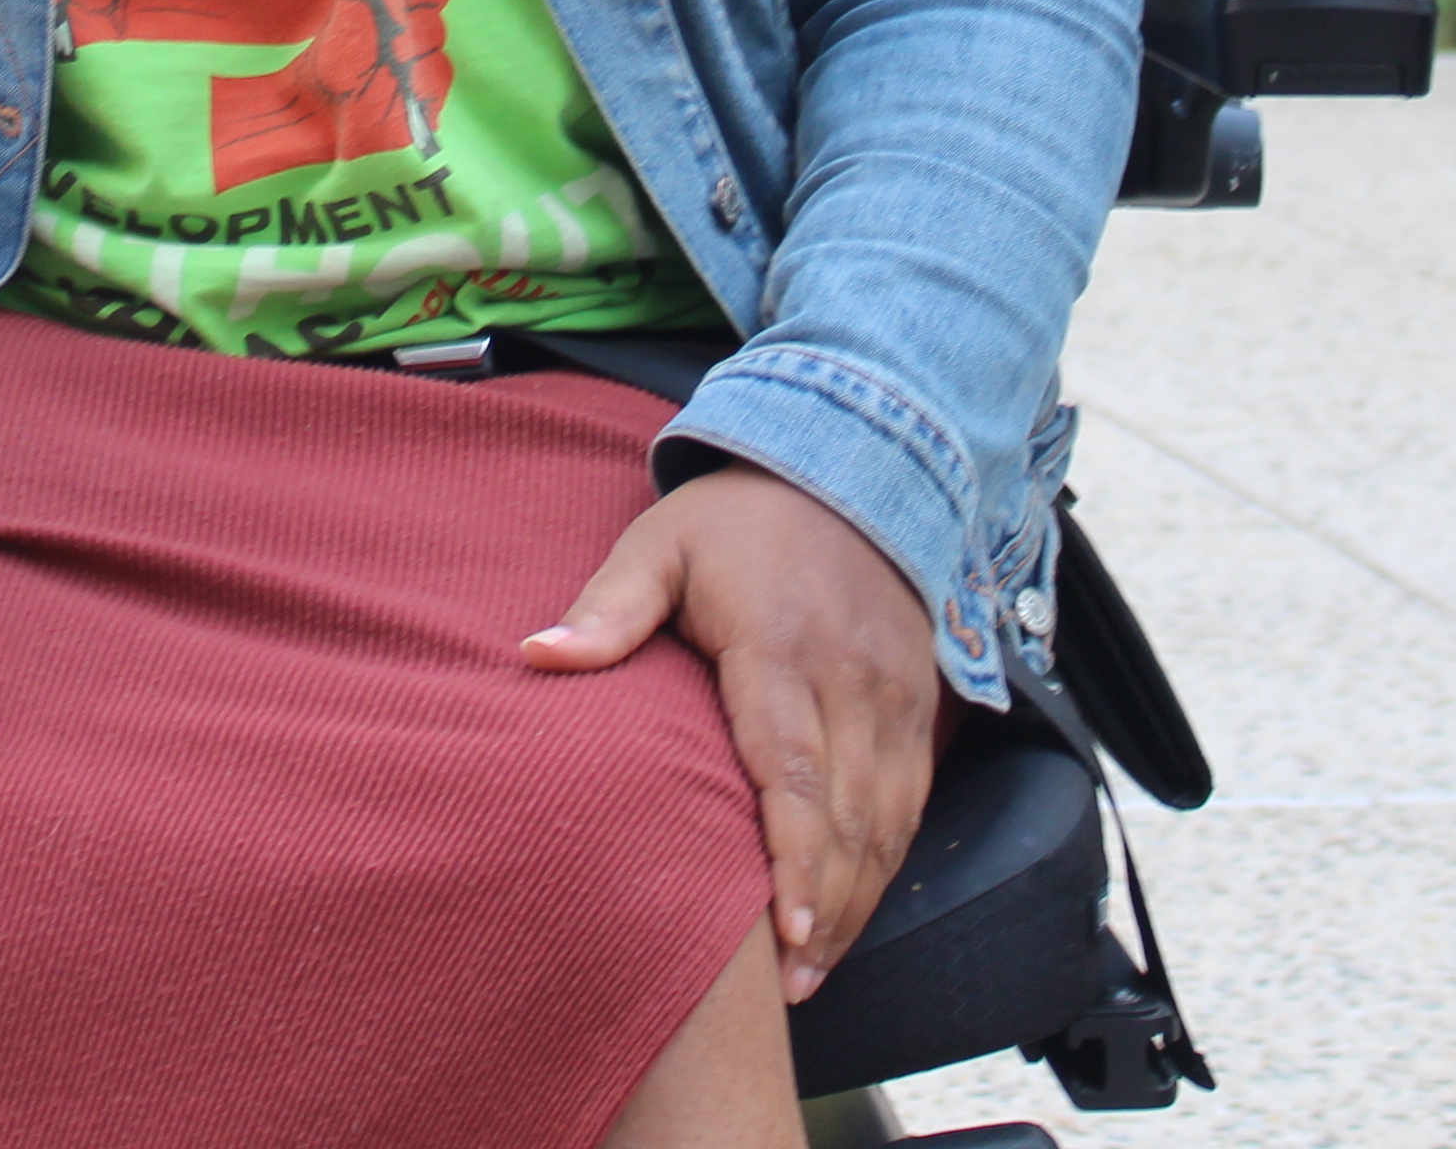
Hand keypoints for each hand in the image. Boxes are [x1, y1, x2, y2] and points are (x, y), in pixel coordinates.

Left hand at [524, 466, 940, 1001]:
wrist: (854, 470)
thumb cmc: (737, 521)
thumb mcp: (662, 544)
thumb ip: (608, 608)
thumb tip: (535, 657)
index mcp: (782, 647)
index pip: (793, 767)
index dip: (794, 856)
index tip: (782, 930)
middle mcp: (851, 680)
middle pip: (847, 815)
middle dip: (823, 907)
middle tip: (788, 985)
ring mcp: (895, 698)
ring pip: (887, 821)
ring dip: (856, 902)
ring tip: (811, 974)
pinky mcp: (920, 709)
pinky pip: (911, 803)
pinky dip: (885, 866)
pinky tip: (848, 917)